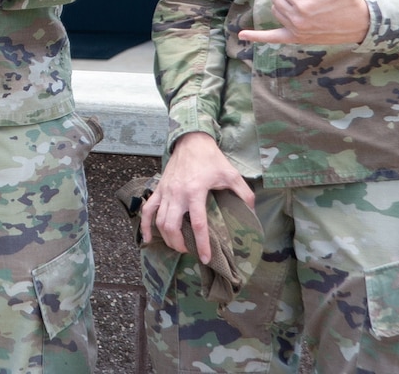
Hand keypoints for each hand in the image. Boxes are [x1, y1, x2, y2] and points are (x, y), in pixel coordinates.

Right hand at [139, 132, 254, 259]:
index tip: (205, 258)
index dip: (201, 243)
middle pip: (172, 226)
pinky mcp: (159, 189)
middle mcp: (178, 194)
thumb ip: (244, 193)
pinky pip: (147, 209)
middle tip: (189, 251)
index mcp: (195, 191)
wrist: (191, 141)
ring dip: (166, 237)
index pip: (197, 224)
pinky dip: (145, 225)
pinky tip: (147, 238)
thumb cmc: (211, 158)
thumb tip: (252, 212)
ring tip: (177, 245)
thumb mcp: (231, 174)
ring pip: (159, 221)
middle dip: (179, 244)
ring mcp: (166, 192)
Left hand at [239, 0, 368, 46]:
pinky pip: (272, 38)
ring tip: (309, 9)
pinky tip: (241, 35)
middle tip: (313, 0)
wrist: (360, 25)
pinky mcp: (295, 39)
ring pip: (275, 11)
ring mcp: (295, 31)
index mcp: (303, 3)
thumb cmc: (350, 0)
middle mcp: (296, 19)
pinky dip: (257, 37)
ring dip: (287, 6)